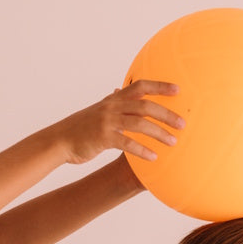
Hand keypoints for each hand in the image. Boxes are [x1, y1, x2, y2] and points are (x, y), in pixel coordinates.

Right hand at [54, 79, 183, 164]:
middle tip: (182, 124)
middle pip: (145, 106)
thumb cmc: (81, 129)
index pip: (140, 86)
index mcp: (114, 99)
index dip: (160, 86)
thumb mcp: (98, 112)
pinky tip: (153, 157)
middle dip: (166, 114)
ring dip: (158, 133)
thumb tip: (121, 93)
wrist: (59, 140)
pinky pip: (127, 143)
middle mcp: (112, 106)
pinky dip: (141, 150)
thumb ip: (113, 104)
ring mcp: (107, 121)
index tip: (178, 90)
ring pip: (139, 123)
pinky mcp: (103, 137)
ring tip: (173, 142)